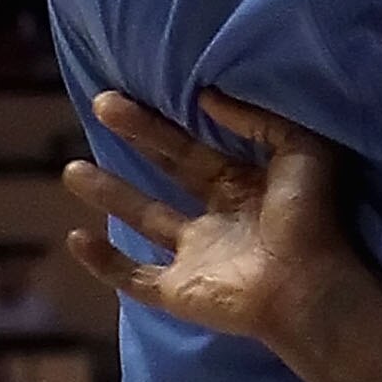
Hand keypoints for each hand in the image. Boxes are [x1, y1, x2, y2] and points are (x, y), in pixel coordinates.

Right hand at [62, 88, 346, 352]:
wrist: (309, 285)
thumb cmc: (310, 215)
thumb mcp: (299, 147)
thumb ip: (256, 119)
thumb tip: (208, 96)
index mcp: (245, 183)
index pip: (196, 144)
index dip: (167, 119)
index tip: (137, 91)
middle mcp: (216, 215)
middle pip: (166, 168)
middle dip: (135, 136)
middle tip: (100, 102)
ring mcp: (195, 255)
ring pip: (142, 218)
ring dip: (107, 193)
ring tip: (70, 170)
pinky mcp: (179, 290)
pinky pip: (134, 277)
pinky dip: (104, 262)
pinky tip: (76, 238)